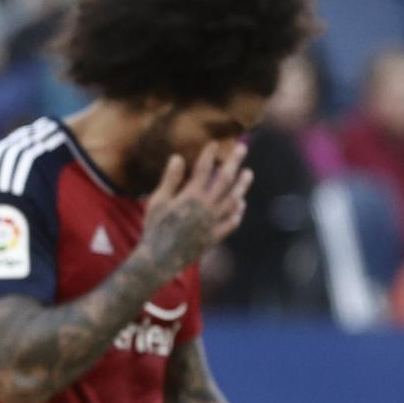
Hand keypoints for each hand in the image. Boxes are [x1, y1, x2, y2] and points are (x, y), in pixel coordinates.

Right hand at [138, 141, 252, 275]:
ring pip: (233, 200)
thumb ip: (170, 180)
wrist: (160, 258)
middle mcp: (206, 207)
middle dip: (234, 162)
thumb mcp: (158, 201)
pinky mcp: (214, 236)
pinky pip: (231, 222)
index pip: (203, 169)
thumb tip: (177, 157)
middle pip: (224, 180)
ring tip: (249, 173)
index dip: (210, 155)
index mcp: (191, 196)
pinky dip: (238, 212)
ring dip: (242, 185)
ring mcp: (213, 222)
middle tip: (243, 148)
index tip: (215, 143)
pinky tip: (240, 204)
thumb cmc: (154, 228)